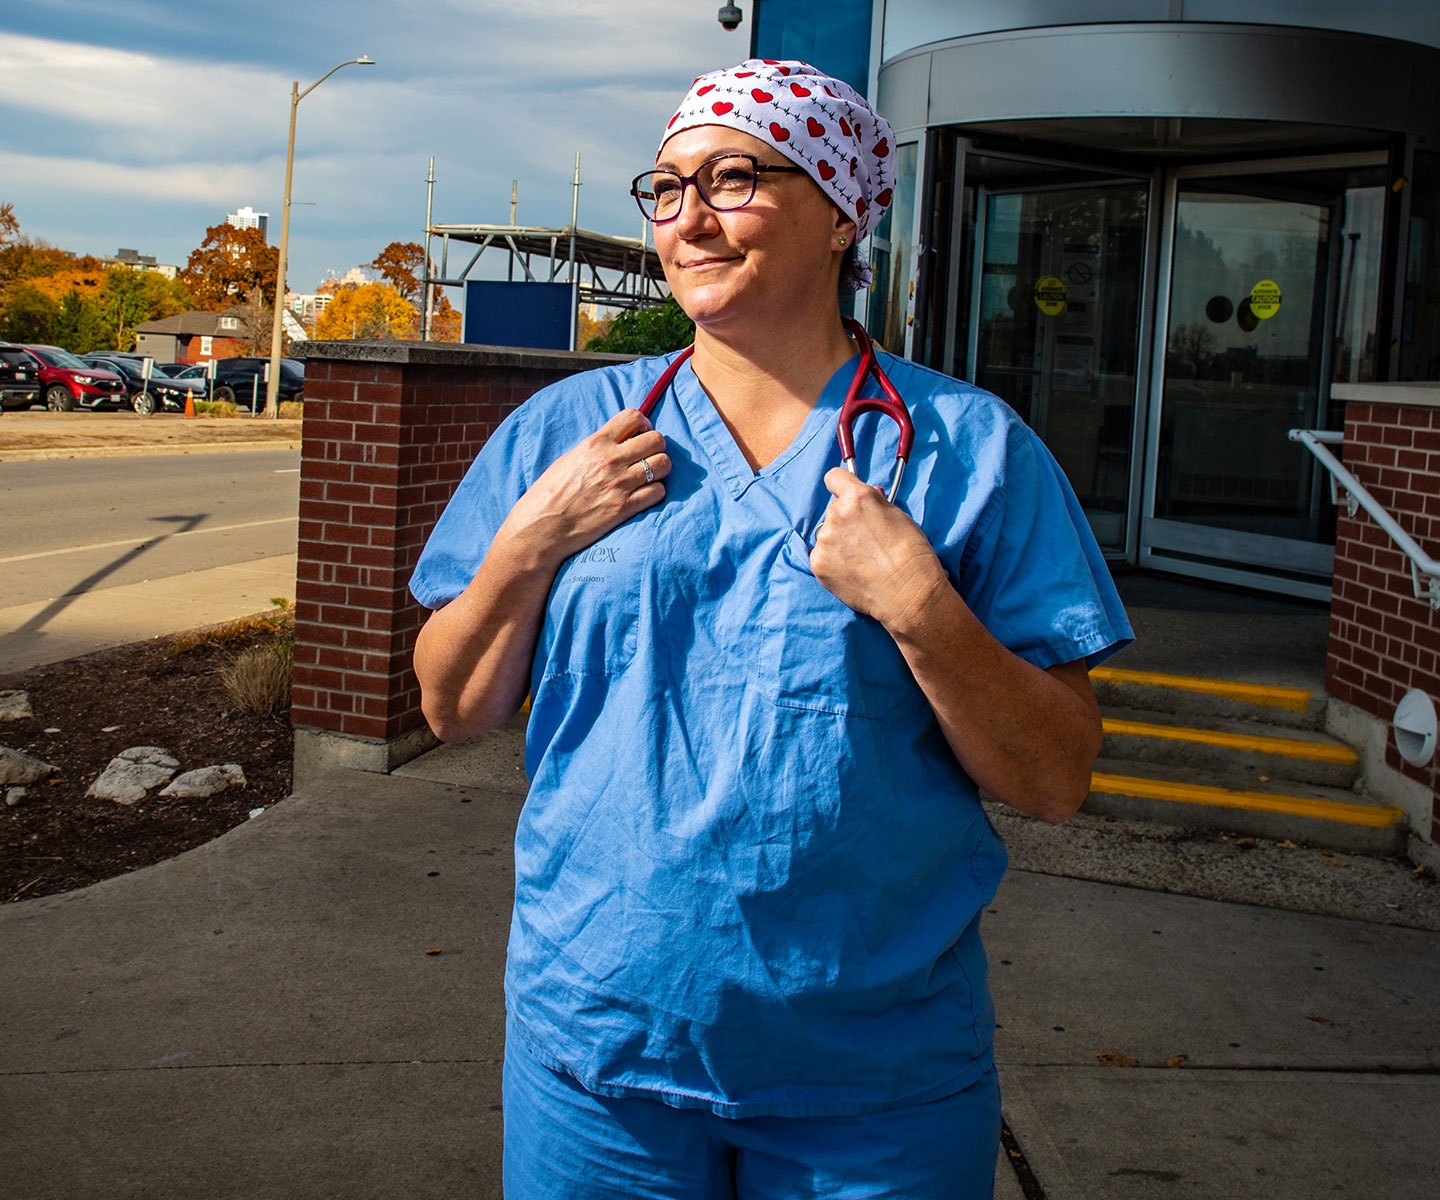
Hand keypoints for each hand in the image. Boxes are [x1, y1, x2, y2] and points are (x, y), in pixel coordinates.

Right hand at [502, 408, 670, 562]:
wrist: (541, 527)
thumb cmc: (550, 493)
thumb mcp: (570, 459)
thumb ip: (596, 448)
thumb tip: (619, 441)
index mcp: (595, 443)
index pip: (633, 417)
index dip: (643, 423)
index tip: (639, 433)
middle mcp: (611, 460)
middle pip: (656, 439)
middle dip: (656, 446)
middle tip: (647, 456)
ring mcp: (620, 484)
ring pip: (663, 464)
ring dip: (660, 469)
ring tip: (648, 476)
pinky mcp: (625, 508)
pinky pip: (658, 492)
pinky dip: (655, 492)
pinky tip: (644, 495)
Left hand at [810, 467, 946, 630]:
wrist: (908, 592)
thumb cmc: (911, 554)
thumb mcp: (899, 516)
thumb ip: (876, 504)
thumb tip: (868, 495)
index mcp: (858, 497)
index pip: (834, 477)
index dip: (841, 486)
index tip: (845, 495)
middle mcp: (837, 514)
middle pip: (833, 510)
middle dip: (846, 520)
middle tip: (865, 540)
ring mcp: (824, 540)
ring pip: (826, 534)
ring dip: (838, 542)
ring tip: (861, 560)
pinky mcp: (818, 564)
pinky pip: (822, 556)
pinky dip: (833, 562)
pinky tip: (852, 572)